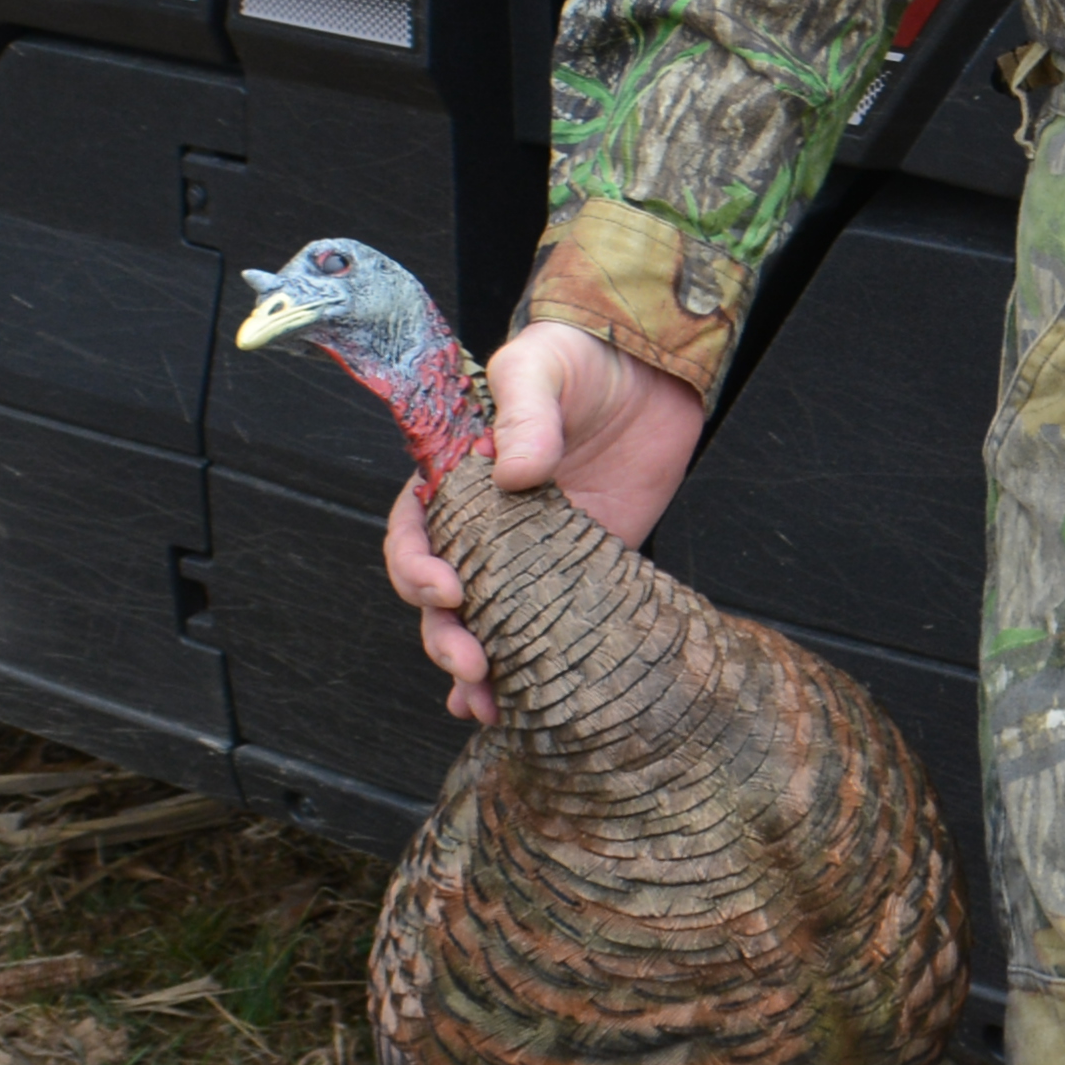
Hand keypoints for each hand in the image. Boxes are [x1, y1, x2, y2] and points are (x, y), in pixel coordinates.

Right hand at [385, 320, 704, 723]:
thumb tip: (516, 472)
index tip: (450, 590)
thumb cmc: (578, 359)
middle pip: (440, 596)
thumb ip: (525, 411)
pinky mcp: (579, 573)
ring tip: (485, 702)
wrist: (651, 372)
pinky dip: (528, 669)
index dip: (417, 568)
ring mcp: (531, 556)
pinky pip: (546, 629)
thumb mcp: (541, 365)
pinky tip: (515, 705)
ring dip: (474, 669)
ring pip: (484, 624)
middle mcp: (485, 527)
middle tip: (473, 664)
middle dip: (445, 635)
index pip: (414, 534)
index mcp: (455, 480)